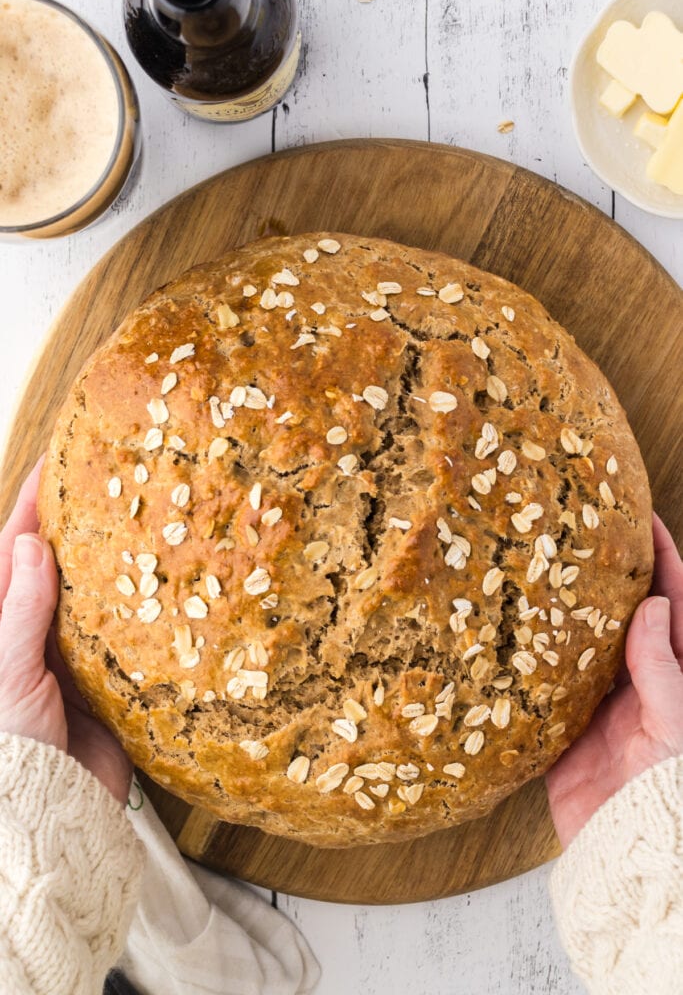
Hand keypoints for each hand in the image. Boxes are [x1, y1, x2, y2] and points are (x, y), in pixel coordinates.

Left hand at [0, 459, 131, 804]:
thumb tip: (30, 543)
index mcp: (4, 622)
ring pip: (104, 594)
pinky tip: (174, 584)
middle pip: (65, 563)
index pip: (16, 548)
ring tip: (152, 518)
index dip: (35, 503)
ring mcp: (79, 653)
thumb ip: (20, 610)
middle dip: (86, 523)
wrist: (52, 818)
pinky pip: (136, 634)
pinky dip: (152, 610)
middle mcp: (40, 630)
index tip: (59, 461)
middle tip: (120, 482)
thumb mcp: (7, 672)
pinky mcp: (116, 679)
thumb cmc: (9, 747)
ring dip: (123, 562)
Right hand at [547, 514, 682, 847]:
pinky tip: (507, 638)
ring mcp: (599, 712)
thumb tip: (652, 607)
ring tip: (536, 572)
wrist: (634, 862)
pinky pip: (540, 694)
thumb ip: (664, 670)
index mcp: (675, 679)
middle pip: (618, 617)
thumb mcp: (677, 728)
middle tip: (576, 534)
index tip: (639, 517)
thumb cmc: (674, 800)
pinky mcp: (562, 740)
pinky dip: (525, 668)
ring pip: (576, 649)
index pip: (672, 603)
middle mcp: (637, 687)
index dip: (660, 558)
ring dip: (560, 615)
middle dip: (602, 575)